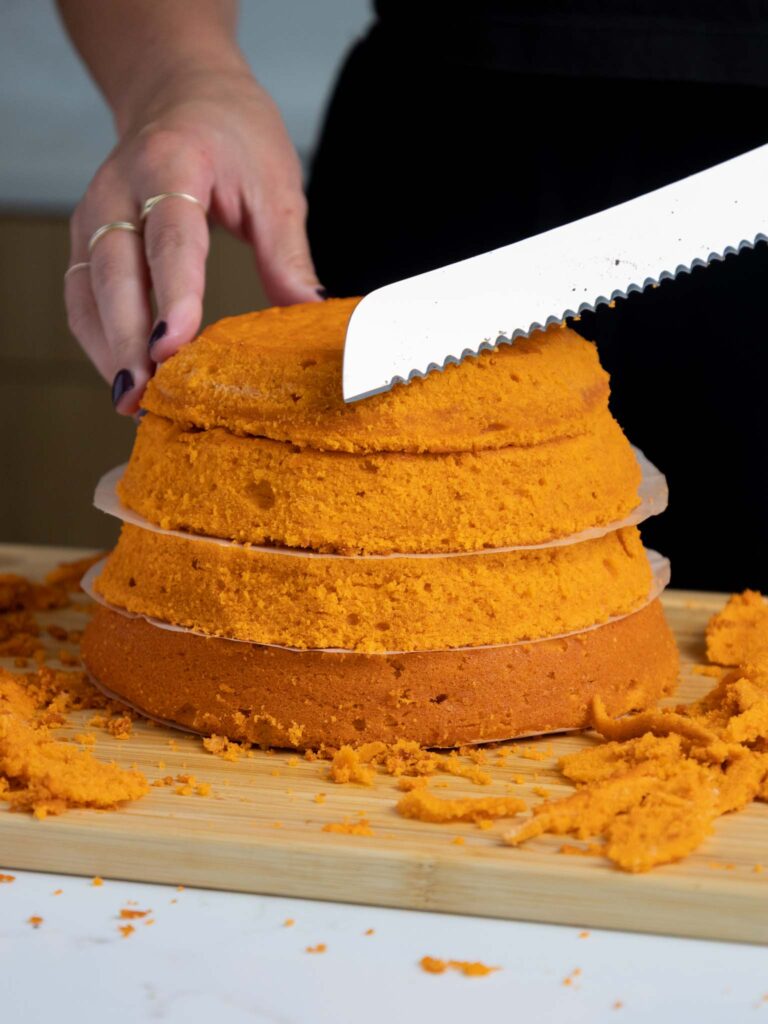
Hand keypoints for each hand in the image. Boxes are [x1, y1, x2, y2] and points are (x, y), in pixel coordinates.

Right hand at [65, 69, 321, 413]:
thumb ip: (287, 252)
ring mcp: (95, 215)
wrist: (181, 93)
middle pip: (114, 273)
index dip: (173, 296)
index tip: (174, 347)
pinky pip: (82, 297)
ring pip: (87, 292)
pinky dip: (98, 341)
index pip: (171, 238)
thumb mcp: (275, 182)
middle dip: (128, 340)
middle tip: (146, 396)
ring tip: (133, 403)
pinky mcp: (87, 239)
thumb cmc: (231, 133)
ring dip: (107, 350)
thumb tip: (310, 313)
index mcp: (174, 164)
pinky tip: (124, 376)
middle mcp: (120, 189)